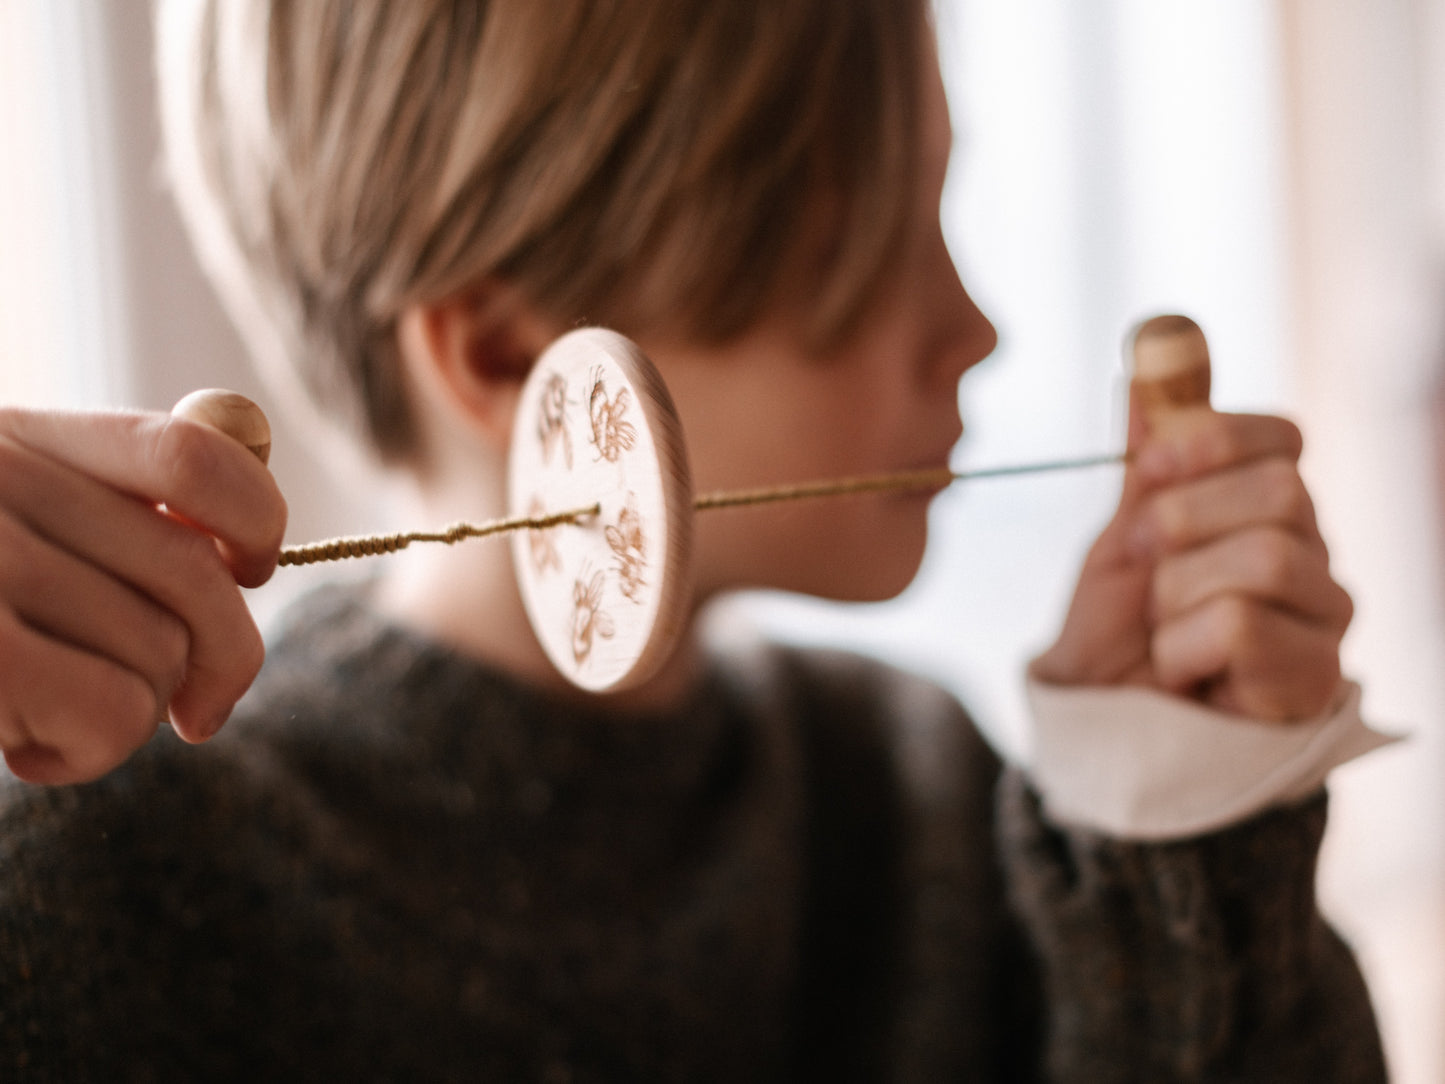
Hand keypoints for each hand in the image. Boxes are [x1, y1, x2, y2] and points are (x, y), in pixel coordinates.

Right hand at [0, 407, 286, 783]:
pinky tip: (26, 750)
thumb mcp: (7, 534)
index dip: (256, 520)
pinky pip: (112, 710)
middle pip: (195, 575)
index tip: (249, 571)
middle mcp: (0, 477)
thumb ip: (107, 520)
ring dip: (128, 714)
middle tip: (194, 709)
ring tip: (41, 716)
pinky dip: (91, 751)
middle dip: (216, 661)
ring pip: (161, 654)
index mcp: (20, 439)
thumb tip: (234, 563)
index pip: (193, 455)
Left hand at [1033, 389, 1352, 720]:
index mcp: (1267, 506)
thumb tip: (1154, 346)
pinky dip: (1185, 648)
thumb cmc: (1118, 630)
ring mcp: (1324, 615)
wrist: (1102, 721)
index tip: (1148, 467)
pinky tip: (1184, 672)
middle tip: (1146, 562)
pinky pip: (1245, 626)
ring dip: (1179, 594)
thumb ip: (1148, 456)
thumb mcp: (1121, 534)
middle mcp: (1313, 551)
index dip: (1214, 440)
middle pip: (1285, 492)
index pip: (1284, 438)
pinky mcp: (1315, 676)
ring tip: (1163, 628)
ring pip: (1266, 559)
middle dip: (1185, 523)